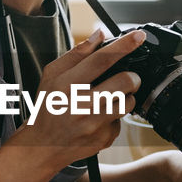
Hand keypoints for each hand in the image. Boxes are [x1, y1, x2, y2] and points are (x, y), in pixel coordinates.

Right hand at [6, 27, 144, 168]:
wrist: (42, 146)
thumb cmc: (48, 108)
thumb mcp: (52, 76)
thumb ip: (76, 54)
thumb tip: (99, 35)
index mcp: (67, 85)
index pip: (101, 60)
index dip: (123, 46)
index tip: (138, 36)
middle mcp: (81, 105)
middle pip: (124, 81)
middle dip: (132, 76)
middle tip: (127, 78)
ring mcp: (94, 124)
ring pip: (129, 101)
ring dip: (125, 96)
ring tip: (109, 98)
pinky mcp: (103, 138)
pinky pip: (122, 122)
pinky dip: (115, 117)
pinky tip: (100, 118)